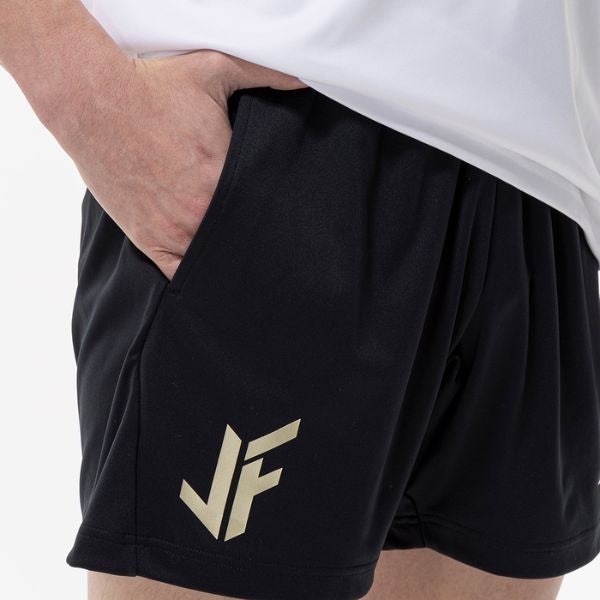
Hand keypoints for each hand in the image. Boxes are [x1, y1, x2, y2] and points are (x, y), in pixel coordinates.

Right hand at [47, 49, 307, 280]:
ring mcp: (173, 230)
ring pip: (214, 261)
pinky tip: (211, 279)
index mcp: (223, 176)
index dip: (276, 215)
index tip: (287, 219)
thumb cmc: (151, 88)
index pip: (264, 209)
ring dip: (228, 259)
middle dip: (255, 239)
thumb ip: (265, 74)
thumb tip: (307, 79)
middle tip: (270, 244)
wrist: (90, 101)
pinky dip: (195, 279)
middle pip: (242, 239)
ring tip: (245, 262)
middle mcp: (201, 211)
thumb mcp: (213, 69)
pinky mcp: (148, 239)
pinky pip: (178, 276)